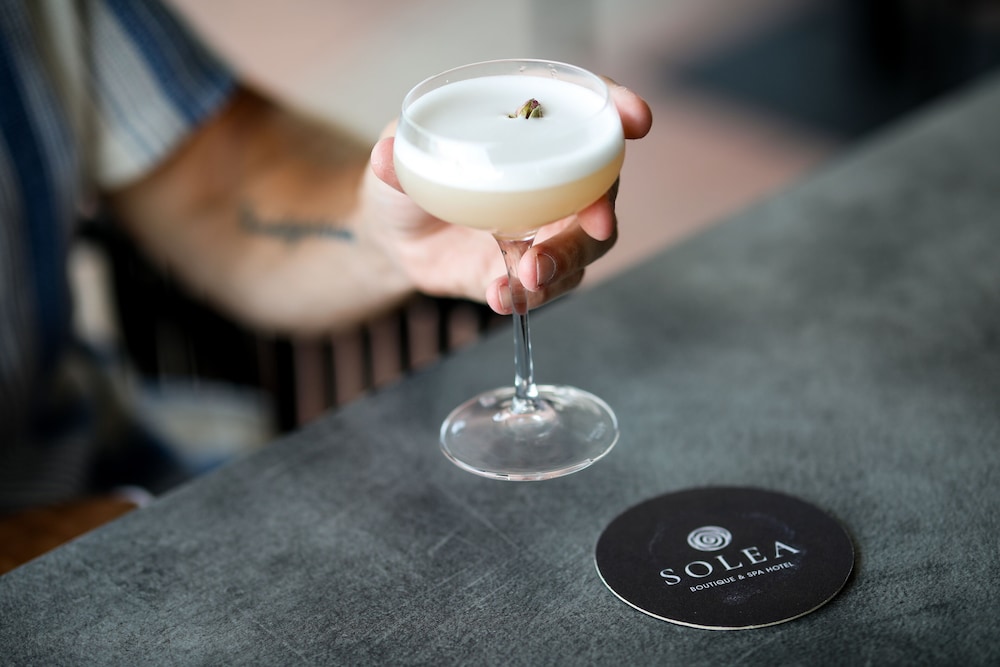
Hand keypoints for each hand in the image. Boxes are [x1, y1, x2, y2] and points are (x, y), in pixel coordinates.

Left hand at [367, 78, 652, 313]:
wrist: (392, 238)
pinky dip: (526, 296)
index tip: (636, 121)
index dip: (617, 110)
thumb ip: (396, 159)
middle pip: (600, 194)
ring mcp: (543, 232)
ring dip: (564, 264)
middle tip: (589, 226)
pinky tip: (504, 297)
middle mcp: (551, 184)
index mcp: (530, 137)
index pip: (585, 114)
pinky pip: (541, 288)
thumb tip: (387, 156)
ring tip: (529, 276)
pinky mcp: (525, 274)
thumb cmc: (407, 180)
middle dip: (600, 213)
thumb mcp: (395, 161)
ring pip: (582, 250)